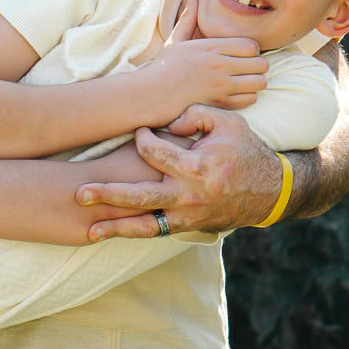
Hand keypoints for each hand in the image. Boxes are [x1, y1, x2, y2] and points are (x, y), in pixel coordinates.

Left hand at [75, 105, 284, 238]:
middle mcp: (189, 196)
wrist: (269, 191)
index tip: (138, 132)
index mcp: (197, 167)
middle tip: (80, 193)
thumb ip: (194, 114)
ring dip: (115, 227)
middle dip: (108, 195)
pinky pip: (156, 233)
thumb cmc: (244, 151)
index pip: (154, 152)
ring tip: (89, 230)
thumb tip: (165, 122)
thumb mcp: (227, 122)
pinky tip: (109, 234)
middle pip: (141, 197)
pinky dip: (133, 234)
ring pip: (146, 225)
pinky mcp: (187, 227)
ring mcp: (188, 216)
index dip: (141, 138)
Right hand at [141, 0, 266, 113]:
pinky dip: (247, 97)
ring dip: (255, 81)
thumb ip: (189, 18)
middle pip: (261, 64)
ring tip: (246, 81)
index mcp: (211, 47)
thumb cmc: (164, 67)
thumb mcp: (175, 39)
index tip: (243, 54)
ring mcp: (221, 86)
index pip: (251, 45)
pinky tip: (237, 94)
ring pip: (259, 82)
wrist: (151, 94)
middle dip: (258, 66)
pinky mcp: (220, 103)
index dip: (252, 50)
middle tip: (248, 68)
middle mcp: (219, 65)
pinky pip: (250, 99)